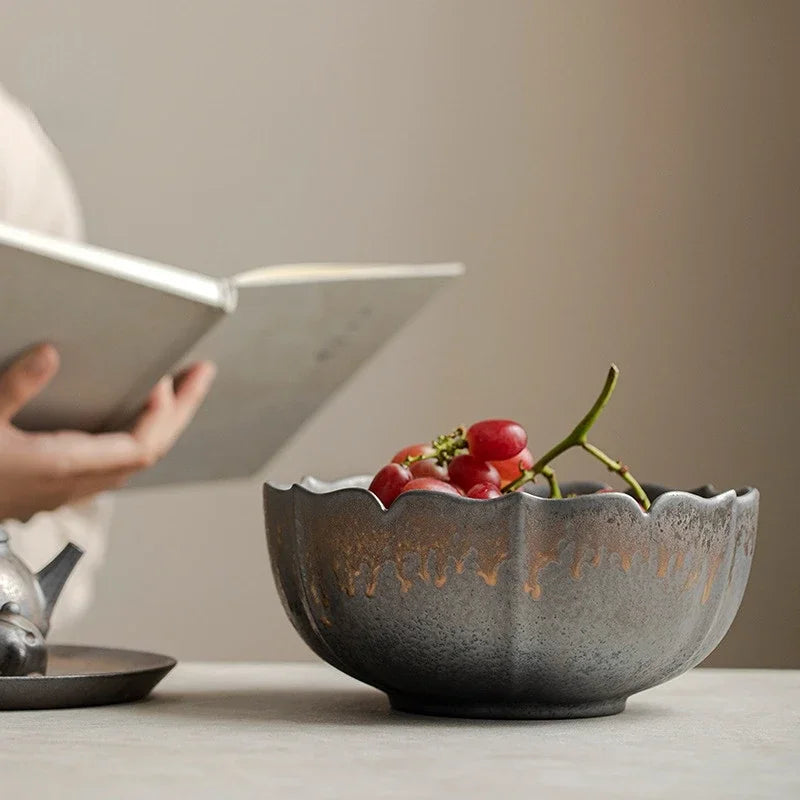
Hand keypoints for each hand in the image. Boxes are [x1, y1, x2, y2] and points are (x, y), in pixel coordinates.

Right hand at [0, 344, 215, 521]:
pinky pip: (113, 463)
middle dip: (182, 411)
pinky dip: (134, 435)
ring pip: (135, 459)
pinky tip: (131, 417)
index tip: (168, 381)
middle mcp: (74, 483)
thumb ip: (14, 387)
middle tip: (202, 375)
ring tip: (178, 390)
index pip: (141, 446)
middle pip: (151, 451)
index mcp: (62, 467)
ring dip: (162, 423)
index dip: (163, 414)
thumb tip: (50, 356)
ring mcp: (67, 489)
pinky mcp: (55, 486)